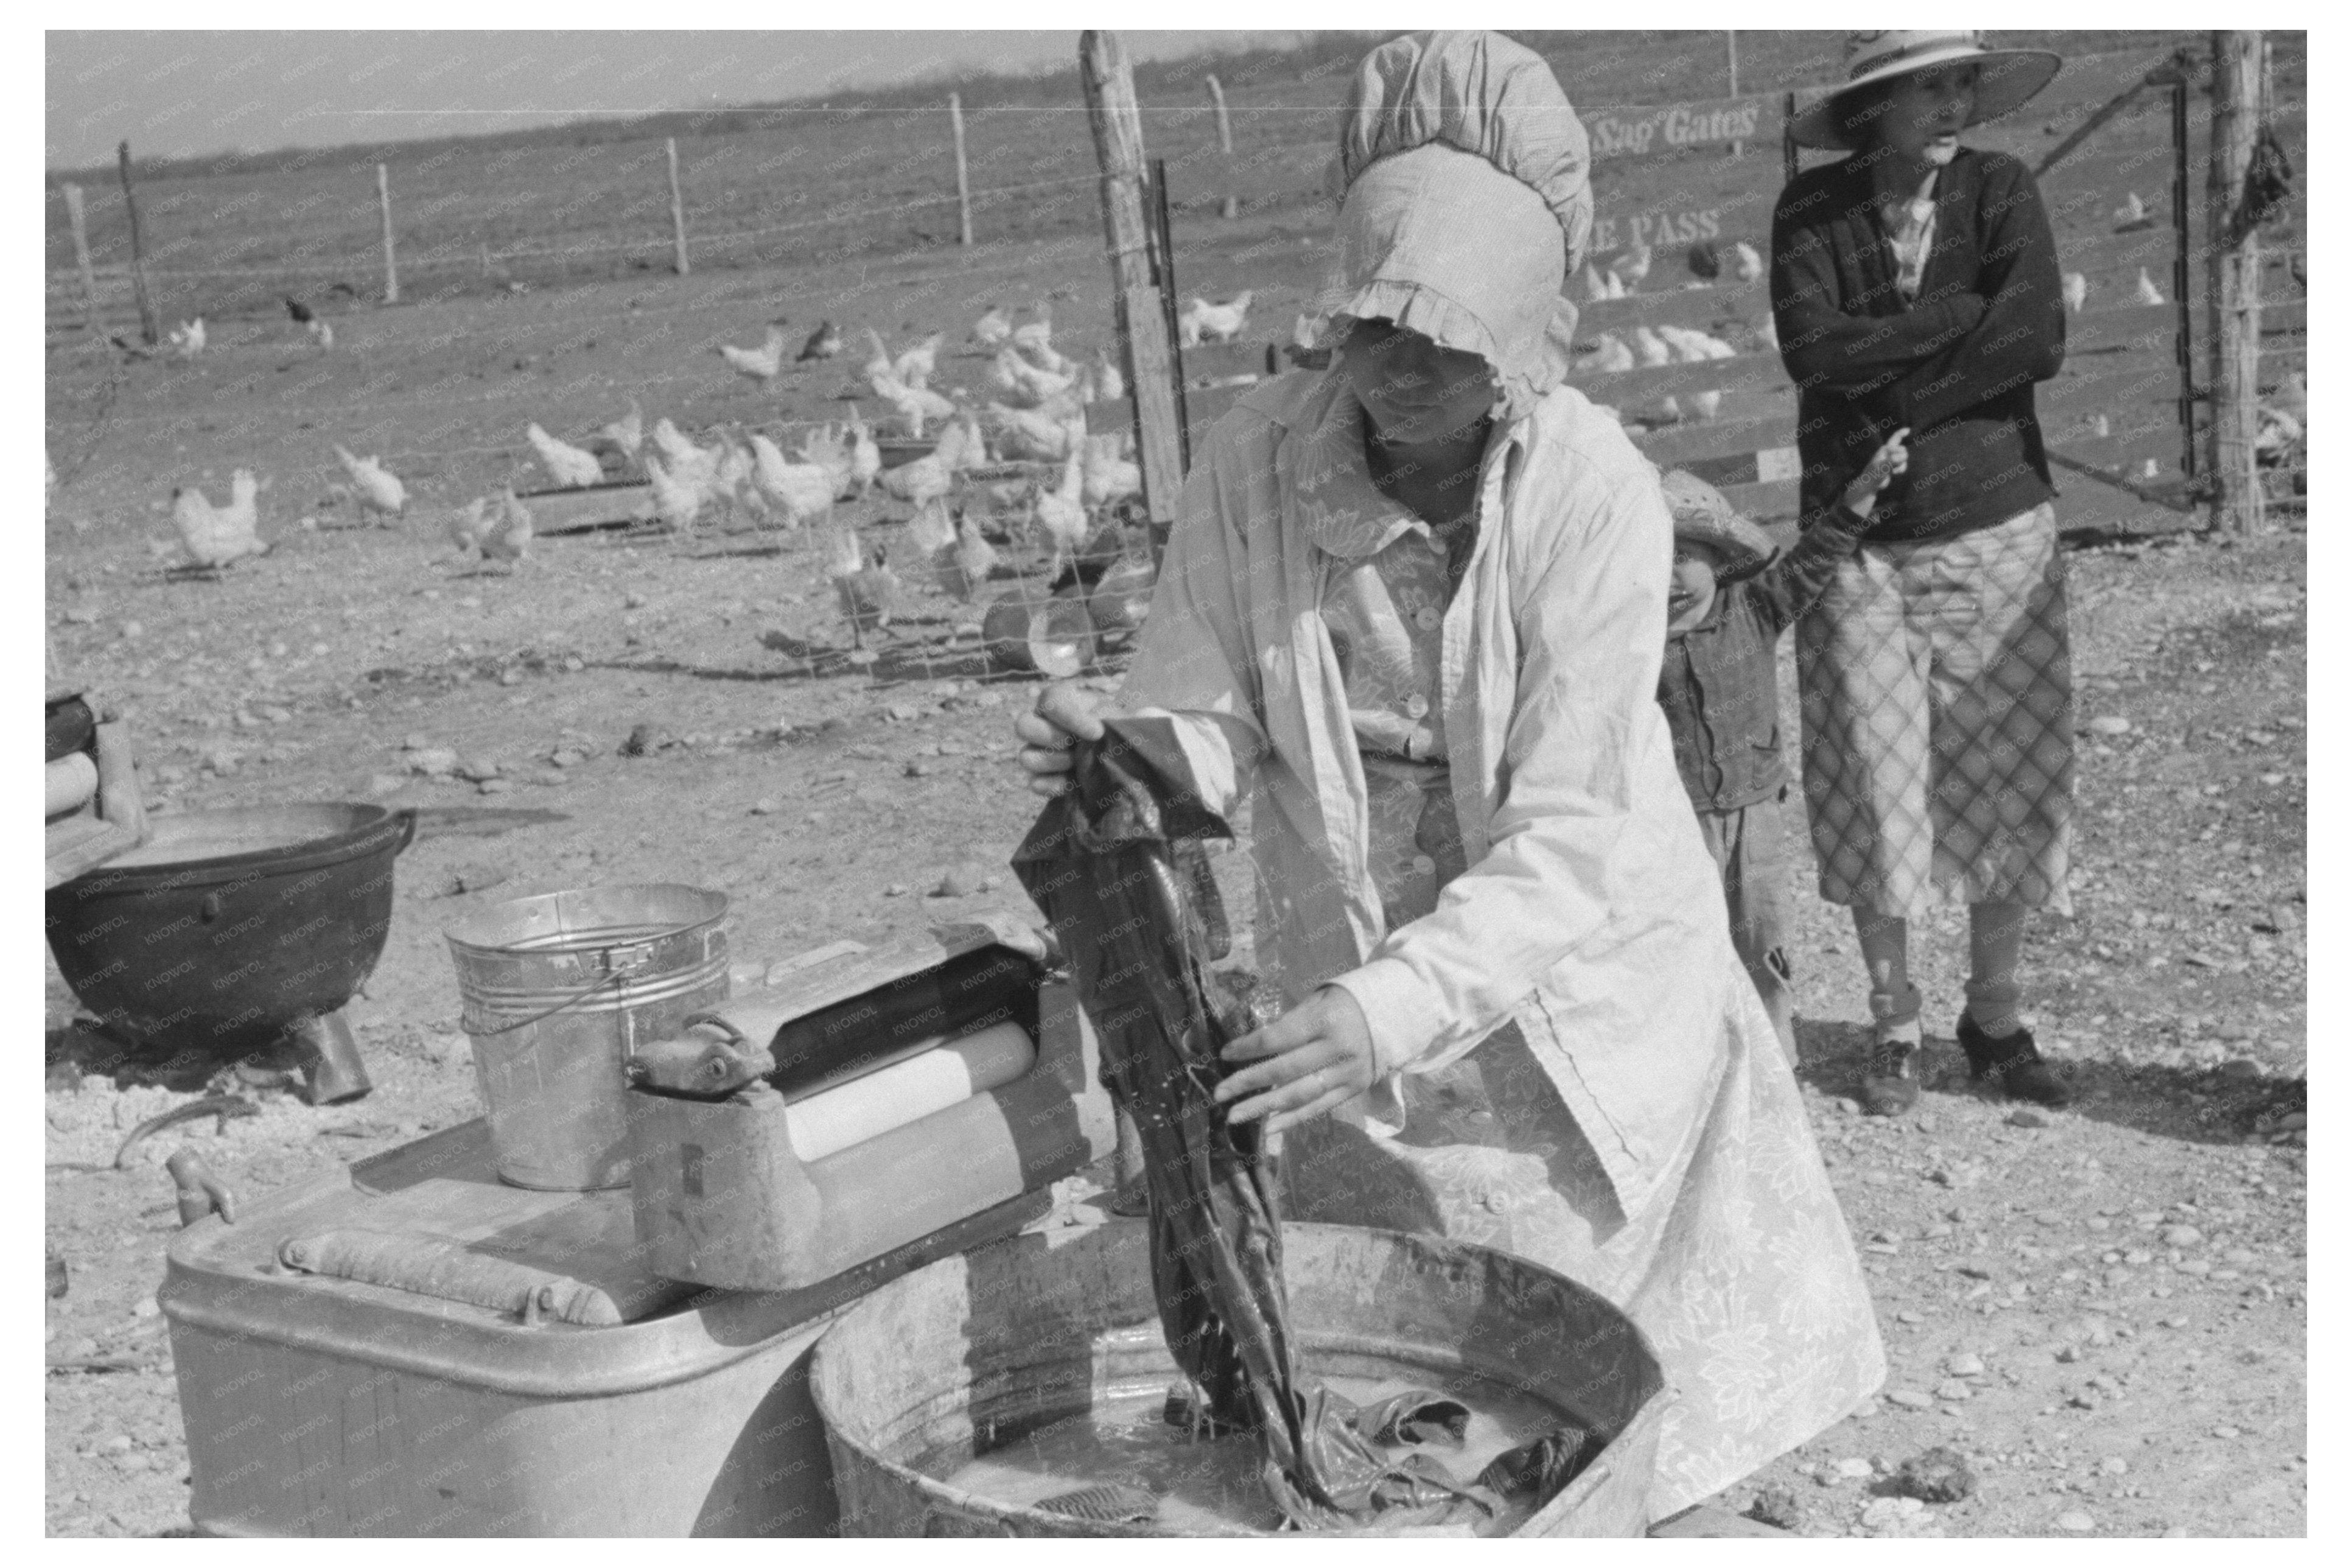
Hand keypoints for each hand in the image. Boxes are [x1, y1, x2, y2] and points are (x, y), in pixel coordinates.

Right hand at [1012, 681, 1111, 797]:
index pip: (1050, 701)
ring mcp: (1036, 751)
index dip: (1070, 718)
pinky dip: (1054, 785)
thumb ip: (1104, 716)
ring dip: (1054, 761)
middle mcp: (1040, 723)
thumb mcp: (1113, 714)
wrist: (1120, 752)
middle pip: (1023, 726)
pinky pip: (1035, 783)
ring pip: (1026, 757)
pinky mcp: (1041, 778)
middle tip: (1074, 744)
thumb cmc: (1113, 727)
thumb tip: (1095, 730)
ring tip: (1077, 763)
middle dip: (1050, 737)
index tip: (1097, 731)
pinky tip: (1075, 783)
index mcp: (1057, 701)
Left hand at [1214, 986, 1377, 1133]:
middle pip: (1284, 1070)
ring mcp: (1347, 1072)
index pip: (1277, 1038)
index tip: (1224, 1054)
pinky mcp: (1354, 1089)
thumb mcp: (1319, 999)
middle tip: (1218, 1093)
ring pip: (1299, 1095)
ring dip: (1263, 1108)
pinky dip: (1291, 1120)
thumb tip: (1253, 1046)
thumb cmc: (1347, 1002)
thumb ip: (1290, 1022)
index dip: (1248, 1047)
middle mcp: (1336, 1048)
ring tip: (1234, 1116)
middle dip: (1247, 1082)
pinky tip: (1267, 1128)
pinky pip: (1318, 1108)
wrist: (1397, 1014)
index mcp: (1325, 1019)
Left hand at [1842, 426, 1910, 514]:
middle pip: (1903, 449)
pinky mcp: (1893, 467)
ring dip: (1901, 465)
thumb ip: (1892, 461)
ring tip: (1893, 472)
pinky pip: (1903, 465)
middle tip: (1893, 467)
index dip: (1902, 433)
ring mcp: (1891, 459)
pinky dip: (1901, 469)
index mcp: (1884, 450)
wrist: (1869, 486)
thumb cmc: (1873, 475)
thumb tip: (1903, 456)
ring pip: (1904, 458)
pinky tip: (1894, 473)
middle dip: (1902, 457)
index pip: (1895, 439)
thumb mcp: (1881, 468)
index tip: (1909, 430)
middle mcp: (1888, 452)